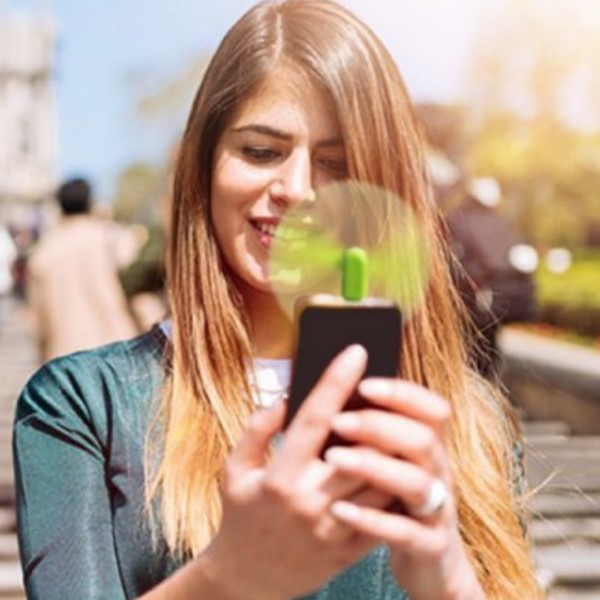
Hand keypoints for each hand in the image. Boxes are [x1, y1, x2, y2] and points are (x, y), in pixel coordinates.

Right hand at [201, 346, 388, 599]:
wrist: (249, 579)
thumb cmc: (241, 516)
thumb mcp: (233, 470)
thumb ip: (257, 429)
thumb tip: (288, 396)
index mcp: (281, 476)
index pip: (315, 418)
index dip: (337, 381)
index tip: (356, 351)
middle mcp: (311, 501)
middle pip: (360, 447)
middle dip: (380, 411)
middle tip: (390, 384)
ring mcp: (336, 528)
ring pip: (381, 477)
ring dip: (393, 444)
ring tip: (399, 417)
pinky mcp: (353, 548)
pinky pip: (386, 510)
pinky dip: (395, 481)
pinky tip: (398, 460)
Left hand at [323, 378, 485, 599]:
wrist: (432, 569)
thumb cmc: (399, 504)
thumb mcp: (397, 465)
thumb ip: (380, 435)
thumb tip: (340, 398)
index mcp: (430, 449)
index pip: (432, 409)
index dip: (402, 393)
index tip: (363, 382)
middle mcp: (440, 474)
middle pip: (423, 439)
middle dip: (380, 425)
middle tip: (338, 420)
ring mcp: (438, 512)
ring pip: (418, 482)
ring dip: (375, 465)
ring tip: (333, 457)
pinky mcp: (429, 548)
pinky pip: (406, 533)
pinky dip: (373, 519)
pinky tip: (340, 510)